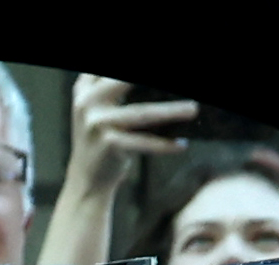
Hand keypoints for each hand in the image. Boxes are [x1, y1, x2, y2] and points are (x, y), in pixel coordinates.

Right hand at [63, 76, 195, 201]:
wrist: (87, 180)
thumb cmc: (103, 139)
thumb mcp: (102, 108)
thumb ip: (117, 89)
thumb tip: (163, 88)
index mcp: (86, 88)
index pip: (106, 70)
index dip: (132, 70)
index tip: (152, 80)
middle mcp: (88, 102)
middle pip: (124, 81)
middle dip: (153, 81)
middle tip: (181, 80)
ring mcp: (97, 124)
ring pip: (142, 113)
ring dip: (171, 111)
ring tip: (193, 109)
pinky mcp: (108, 145)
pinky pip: (143, 143)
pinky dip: (164, 145)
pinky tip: (181, 144)